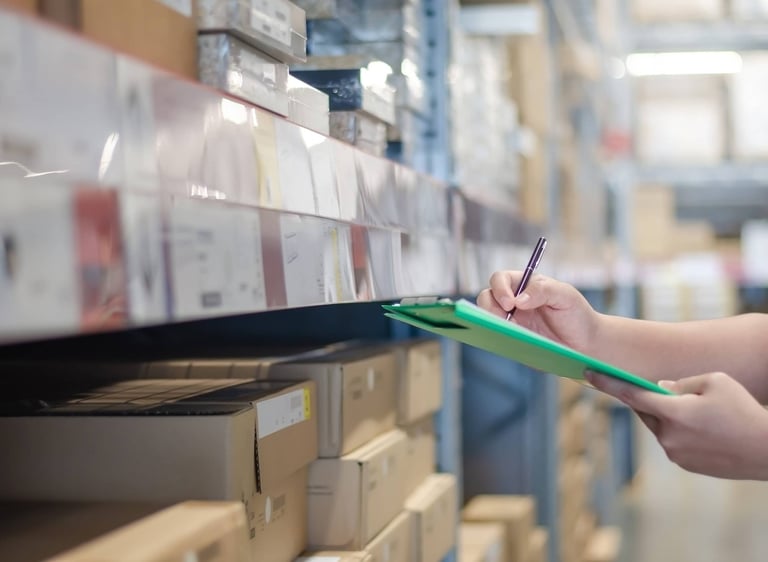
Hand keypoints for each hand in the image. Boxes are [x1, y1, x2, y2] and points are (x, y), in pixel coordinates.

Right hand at [477, 271, 600, 353]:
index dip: (500, 288)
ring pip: (487, 318)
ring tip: (507, 331)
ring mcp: (511, 322)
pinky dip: (497, 339)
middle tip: (504, 318)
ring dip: (491, 323)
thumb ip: (542, 290)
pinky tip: (508, 342)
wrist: (587, 344)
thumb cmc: (577, 315)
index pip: (500, 279)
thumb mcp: (565, 295)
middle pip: (487, 297)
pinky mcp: (512, 340)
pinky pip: (497, 338)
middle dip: (489, 306)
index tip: (510, 303)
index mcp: (524, 285)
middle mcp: (513, 302)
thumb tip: (518, 300)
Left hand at [587, 371, 767, 479]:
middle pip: (644, 410)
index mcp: (673, 412)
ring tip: (698, 413)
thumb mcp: (715, 381)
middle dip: (651, 399)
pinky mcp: (684, 464)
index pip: (630, 393)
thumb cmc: (744, 410)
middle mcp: (668, 435)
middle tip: (672, 392)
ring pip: (658, 426)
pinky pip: (670, 441)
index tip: (587, 372)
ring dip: (666, 416)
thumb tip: (659, 388)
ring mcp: (675, 452)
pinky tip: (702, 429)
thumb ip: (681, 382)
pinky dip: (677, 431)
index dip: (607, 382)